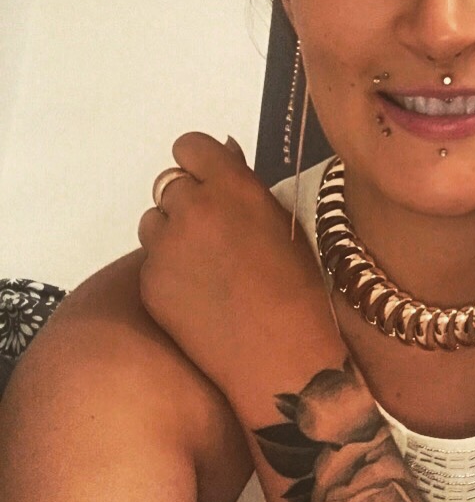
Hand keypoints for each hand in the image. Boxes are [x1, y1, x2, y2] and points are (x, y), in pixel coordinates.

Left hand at [137, 132, 326, 391]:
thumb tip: (224, 156)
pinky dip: (169, 270)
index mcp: (232, 187)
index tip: (210, 181)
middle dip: (189, 202)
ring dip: (173, 233)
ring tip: (206, 265)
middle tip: (215, 233)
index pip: (190, 147)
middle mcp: (192, 208)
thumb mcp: (284, 225)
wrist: (280, 354)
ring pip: (153, 221)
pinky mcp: (149, 282)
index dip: (199, 164)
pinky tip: (199, 294)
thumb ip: (246, 188)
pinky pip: (151, 262)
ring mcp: (164, 247)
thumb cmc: (299, 287)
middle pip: (169, 184)